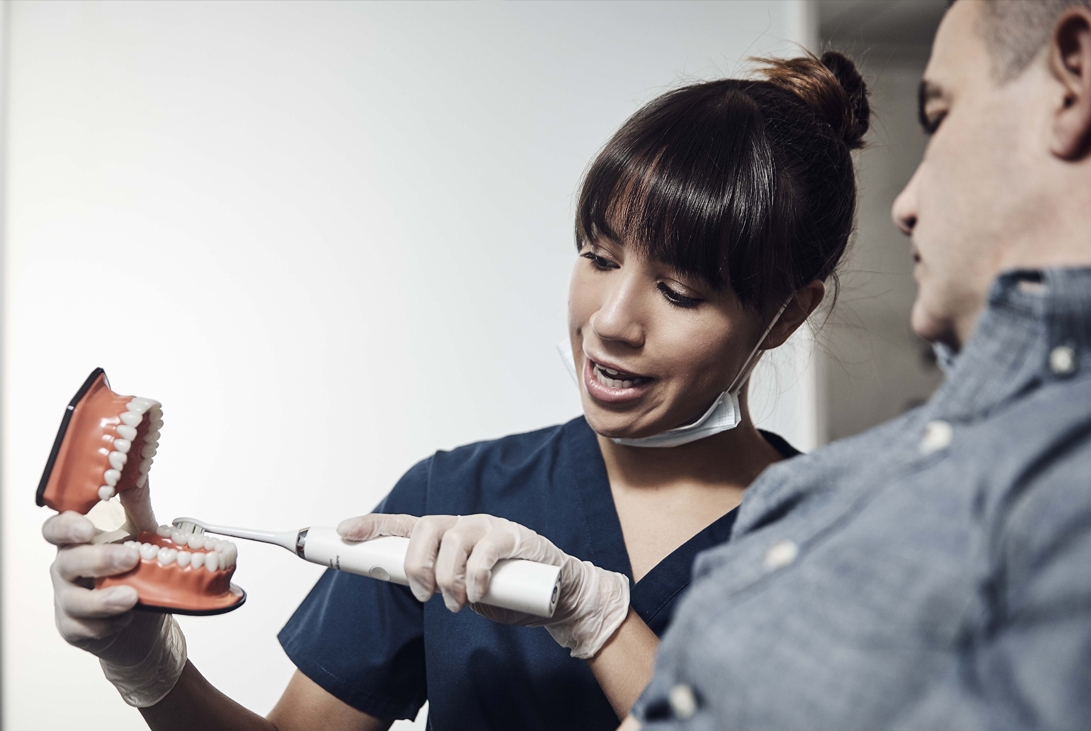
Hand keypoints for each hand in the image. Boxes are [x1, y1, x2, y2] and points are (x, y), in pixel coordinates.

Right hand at [45, 482, 163, 664]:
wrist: (143, 617)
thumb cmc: (135, 570)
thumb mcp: (141, 534)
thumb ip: (137, 505)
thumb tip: (140, 469)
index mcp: (79, 542)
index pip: (56, 529)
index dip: (65, 527)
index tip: (86, 527)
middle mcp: (67, 568)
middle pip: (66, 562)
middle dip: (98, 560)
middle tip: (131, 557)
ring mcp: (68, 599)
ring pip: (73, 600)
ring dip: (103, 599)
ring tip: (132, 597)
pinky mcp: (75, 628)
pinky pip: (84, 628)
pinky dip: (108, 624)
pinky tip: (126, 618)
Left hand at [338, 513, 629, 658]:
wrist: (556, 594)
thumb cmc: (507, 591)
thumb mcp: (464, 588)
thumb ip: (440, 582)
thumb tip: (415, 584)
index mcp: (447, 533)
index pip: (404, 524)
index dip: (373, 525)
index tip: (343, 530)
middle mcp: (464, 523)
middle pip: (424, 527)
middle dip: (417, 565)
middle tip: (426, 595)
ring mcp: (488, 526)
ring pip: (452, 540)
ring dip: (447, 578)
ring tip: (456, 603)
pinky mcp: (514, 537)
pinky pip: (484, 551)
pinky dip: (474, 577)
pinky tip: (478, 595)